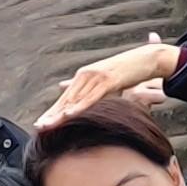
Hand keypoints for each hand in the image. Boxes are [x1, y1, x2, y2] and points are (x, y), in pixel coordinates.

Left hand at [37, 35, 182, 128]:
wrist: (148, 58)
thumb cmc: (127, 71)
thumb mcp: (103, 79)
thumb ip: (85, 85)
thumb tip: (62, 86)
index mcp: (84, 77)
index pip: (65, 98)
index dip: (53, 112)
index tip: (40, 124)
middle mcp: (86, 75)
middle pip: (66, 99)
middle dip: (52, 114)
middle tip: (38, 127)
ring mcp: (96, 77)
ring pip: (76, 99)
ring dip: (61, 113)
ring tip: (48, 125)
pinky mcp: (108, 80)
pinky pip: (92, 97)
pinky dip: (80, 106)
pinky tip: (69, 114)